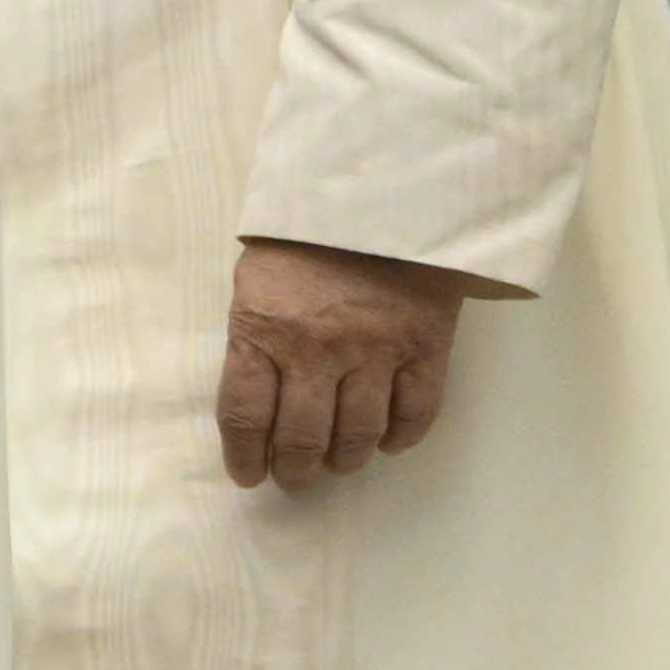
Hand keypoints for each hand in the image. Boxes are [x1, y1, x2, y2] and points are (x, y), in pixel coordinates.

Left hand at [214, 235, 480, 486]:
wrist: (380, 191)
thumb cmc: (305, 236)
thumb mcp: (255, 282)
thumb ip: (253, 339)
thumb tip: (255, 403)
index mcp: (263, 331)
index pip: (245, 417)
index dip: (244, 457)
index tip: (248, 474)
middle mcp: (317, 351)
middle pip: (303, 438)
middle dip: (295, 470)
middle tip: (295, 478)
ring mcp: (375, 351)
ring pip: (359, 434)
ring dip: (345, 460)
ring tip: (338, 462)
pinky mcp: (425, 346)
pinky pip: (417, 411)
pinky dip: (402, 437)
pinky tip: (387, 441)